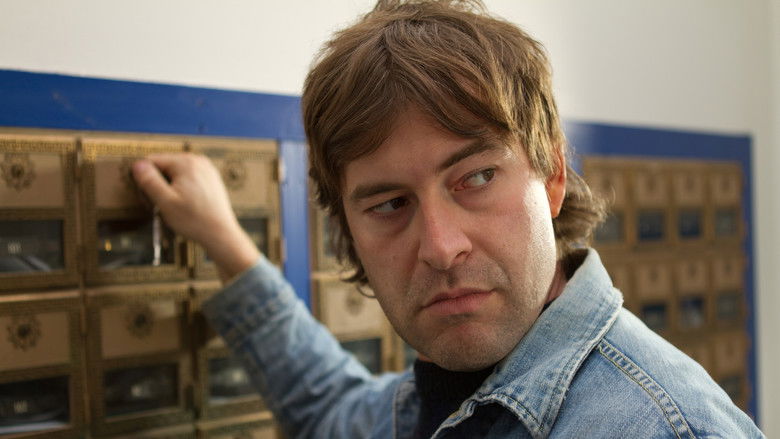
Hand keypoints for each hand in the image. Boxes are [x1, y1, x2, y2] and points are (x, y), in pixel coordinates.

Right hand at [132, 153, 259, 280]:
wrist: (221, 234)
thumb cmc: (194, 220)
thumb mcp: (165, 202)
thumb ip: (149, 181)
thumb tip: (137, 164)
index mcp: (185, 162)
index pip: (151, 162)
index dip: (145, 180)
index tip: (149, 200)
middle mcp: (198, 160)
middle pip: (164, 166)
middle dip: (158, 184)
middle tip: (162, 206)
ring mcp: (206, 169)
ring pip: (175, 173)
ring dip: (169, 188)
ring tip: (175, 207)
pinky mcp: (211, 179)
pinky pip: (188, 179)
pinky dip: (182, 190)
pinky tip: (186, 205)